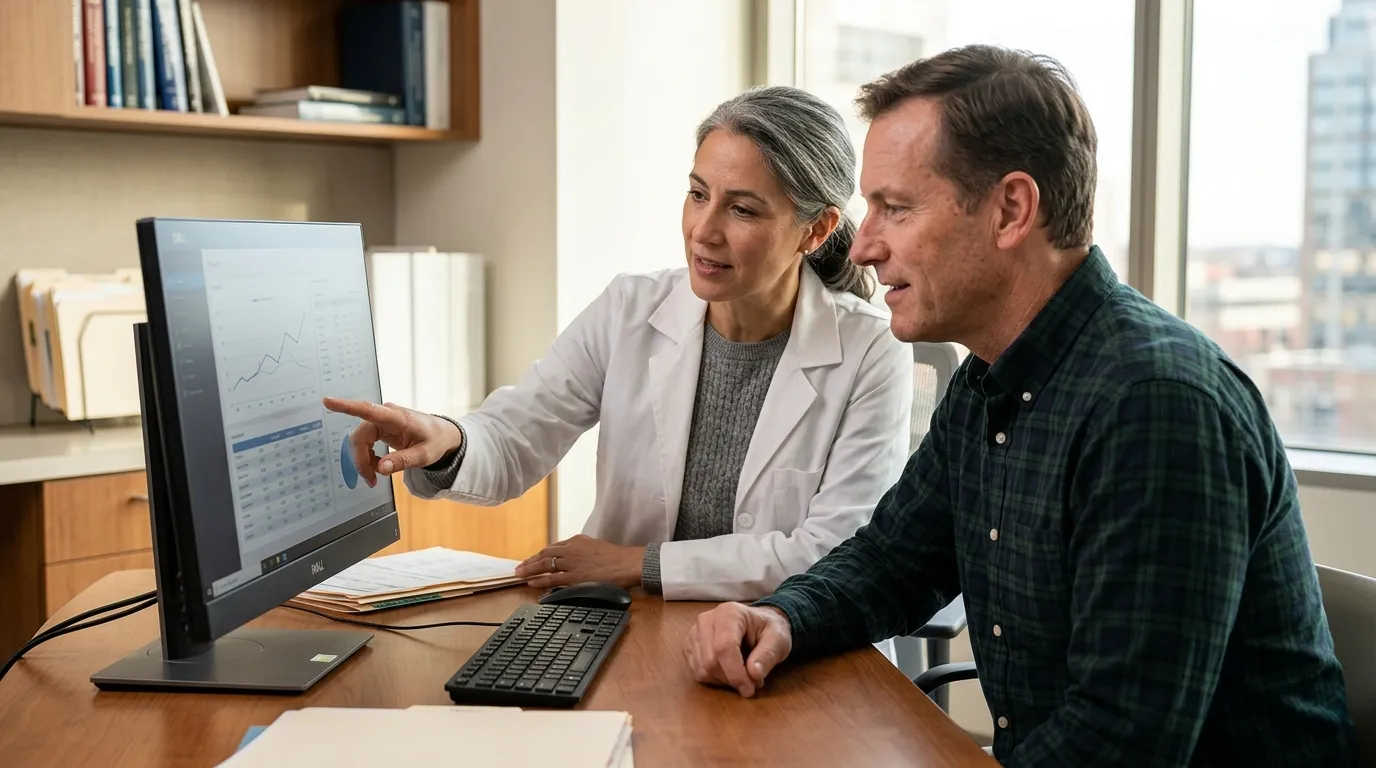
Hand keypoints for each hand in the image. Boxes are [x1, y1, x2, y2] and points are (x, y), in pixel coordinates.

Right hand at [321, 397, 462, 486]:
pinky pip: (365, 443)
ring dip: (364, 460)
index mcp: (397, 417)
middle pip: (360, 437)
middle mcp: (386, 416)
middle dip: (361, 460)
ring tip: (375, 477)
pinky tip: (378, 466)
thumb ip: (403, 461)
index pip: (368, 410)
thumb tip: (381, 468)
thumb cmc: (436, 440)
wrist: (443, 434)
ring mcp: (381, 421)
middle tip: (370, 480)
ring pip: (360, 441)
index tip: (328, 402)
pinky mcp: (379, 428)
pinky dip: (367, 457)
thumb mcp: (424, 455)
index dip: (346, 406)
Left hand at [515, 535, 644, 589]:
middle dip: (530, 561)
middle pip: (544, 555)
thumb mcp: (596, 546)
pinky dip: (539, 580)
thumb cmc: (616, 557)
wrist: (627, 563)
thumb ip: (582, 550)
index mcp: (576, 541)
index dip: (540, 555)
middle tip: (519, 568)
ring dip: (530, 570)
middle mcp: (571, 550)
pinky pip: (552, 578)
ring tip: (519, 575)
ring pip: (544, 565)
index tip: (533, 560)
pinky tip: (531, 582)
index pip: (553, 548)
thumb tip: (574, 557)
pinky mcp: (574, 577)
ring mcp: (571, 563)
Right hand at [684, 603, 792, 697]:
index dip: (735, 672)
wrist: (757, 625)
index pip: (724, 647)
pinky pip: (697, 671)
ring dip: (724, 681)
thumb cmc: (768, 630)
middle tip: (752, 683)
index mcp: (729, 613)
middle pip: (711, 661)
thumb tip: (754, 674)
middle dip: (732, 679)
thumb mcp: (778, 640)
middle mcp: (707, 619)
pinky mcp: (690, 645)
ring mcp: (695, 632)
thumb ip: (768, 655)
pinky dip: (715, 679)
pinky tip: (729, 672)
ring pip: (703, 669)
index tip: (749, 689)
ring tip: (743, 674)